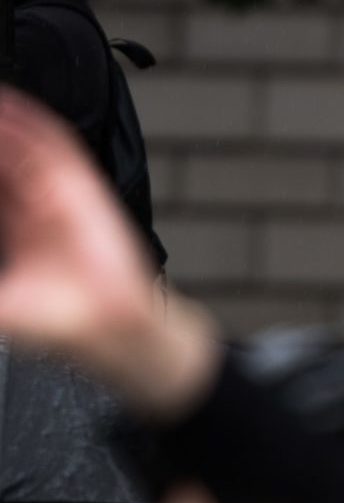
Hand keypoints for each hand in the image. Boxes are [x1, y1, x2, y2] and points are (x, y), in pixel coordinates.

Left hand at [0, 89, 217, 417]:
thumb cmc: (61, 322)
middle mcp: (41, 211)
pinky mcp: (81, 188)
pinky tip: (9, 107)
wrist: (105, 325)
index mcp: (21, 233)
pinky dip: (32, 123)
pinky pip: (57, 146)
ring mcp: (61, 197)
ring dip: (4, 128)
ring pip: (26, 148)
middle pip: (6, 162)